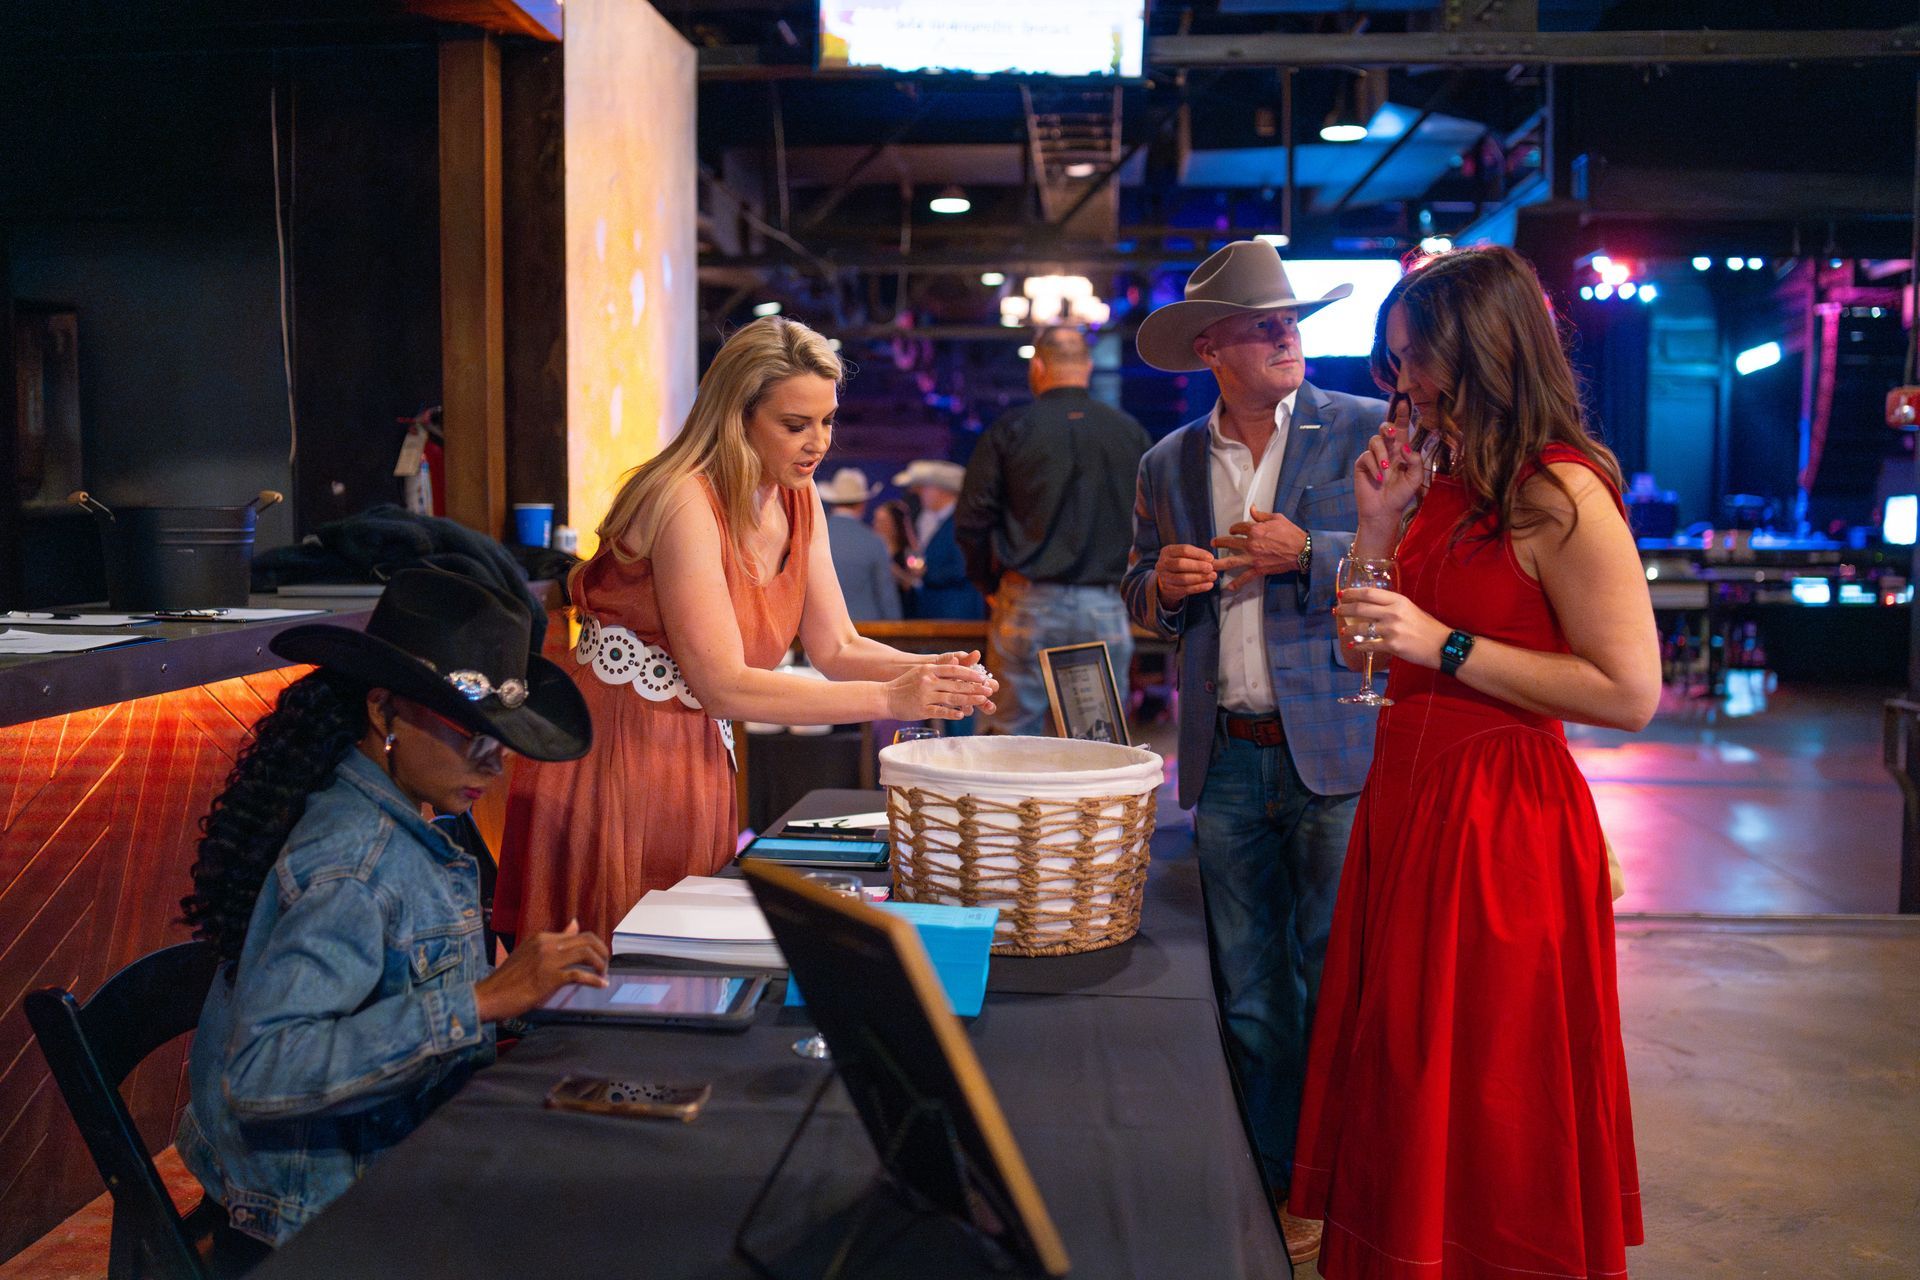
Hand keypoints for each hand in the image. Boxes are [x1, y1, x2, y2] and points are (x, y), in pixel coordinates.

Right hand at [474, 920, 609, 1022]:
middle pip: (587, 940)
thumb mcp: (530, 953)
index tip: (599, 957)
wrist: (489, 996)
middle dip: (602, 952)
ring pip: (586, 954)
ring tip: (603, 975)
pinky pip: (579, 975)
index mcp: (542, 937)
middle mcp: (546, 944)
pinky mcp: (549, 978)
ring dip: (600, 965)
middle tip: (605, 966)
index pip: (578, 934)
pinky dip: (594, 980)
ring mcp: (548, 960)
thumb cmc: (508, 979)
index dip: (594, 945)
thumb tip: (574, 923)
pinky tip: (601, 985)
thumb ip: (553, 940)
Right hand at [886, 655, 995, 720]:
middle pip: (956, 684)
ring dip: (969, 700)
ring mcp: (925, 696)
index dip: (970, 674)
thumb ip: (938, 669)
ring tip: (982, 701)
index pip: (954, 670)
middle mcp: (928, 681)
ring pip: (951, 698)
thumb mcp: (921, 672)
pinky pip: (940, 711)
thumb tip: (956, 662)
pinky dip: (952, 713)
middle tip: (988, 690)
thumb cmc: (905, 685)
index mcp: (929, 670)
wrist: (885, 697)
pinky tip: (962, 714)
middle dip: (974, 688)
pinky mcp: (922, 709)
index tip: (982, 677)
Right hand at [1154, 543, 1218, 607]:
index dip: (1199, 554)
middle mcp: (1162, 564)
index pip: (1184, 550)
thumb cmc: (1182, 563)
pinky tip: (1209, 585)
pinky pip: (1185, 589)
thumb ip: (1199, 557)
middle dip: (1198, 566)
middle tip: (1211, 568)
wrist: (1169, 579)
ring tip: (1213, 576)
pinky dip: (1199, 587)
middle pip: (1180, 564)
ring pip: (1183, 578)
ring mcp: (1164, 578)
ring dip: (1200, 578)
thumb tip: (1213, 561)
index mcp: (1167, 551)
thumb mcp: (1187, 556)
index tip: (1211, 558)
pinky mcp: (1169, 589)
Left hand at [1211, 509, 1306, 592]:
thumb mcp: (1277, 518)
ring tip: (1210, 564)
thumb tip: (1252, 509)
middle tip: (1213, 543)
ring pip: (1231, 561)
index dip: (1234, 528)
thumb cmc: (1291, 533)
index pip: (1238, 527)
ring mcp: (1253, 558)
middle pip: (1229, 543)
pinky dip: (1237, 583)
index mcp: (1255, 530)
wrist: (1302, 550)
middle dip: (1219, 542)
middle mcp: (1251, 543)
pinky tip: (1228, 587)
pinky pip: (1245, 577)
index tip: (1232, 531)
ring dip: (1218, 562)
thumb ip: (1261, 515)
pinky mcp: (1259, 569)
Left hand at [1334, 587, 1450, 667]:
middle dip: (1345, 610)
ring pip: (1362, 628)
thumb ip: (1392, 606)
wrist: (1442, 646)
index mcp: (1398, 601)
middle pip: (1361, 608)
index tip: (1342, 595)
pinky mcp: (1392, 646)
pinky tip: (1354, 645)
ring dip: (1348, 629)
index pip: (1369, 593)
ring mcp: (1391, 630)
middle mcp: (1393, 613)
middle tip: (1336, 611)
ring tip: (1343, 631)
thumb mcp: (1410, 609)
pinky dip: (1359, 645)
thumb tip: (1372, 606)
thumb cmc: (1427, 627)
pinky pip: (1369, 645)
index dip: (1352, 593)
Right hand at [1354, 400, 1426, 530]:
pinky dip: (1374, 467)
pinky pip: (1367, 457)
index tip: (1404, 402)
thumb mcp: (1415, 478)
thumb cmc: (1401, 495)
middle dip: (1388, 426)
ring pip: (1375, 441)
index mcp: (1401, 450)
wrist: (1384, 510)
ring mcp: (1373, 456)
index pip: (1402, 429)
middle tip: (1393, 434)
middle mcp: (1387, 450)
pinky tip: (1378, 479)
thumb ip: (1415, 462)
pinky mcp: (1362, 464)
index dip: (1402, 415)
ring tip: (1386, 471)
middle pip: (1385, 428)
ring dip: (1382, 454)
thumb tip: (1405, 448)